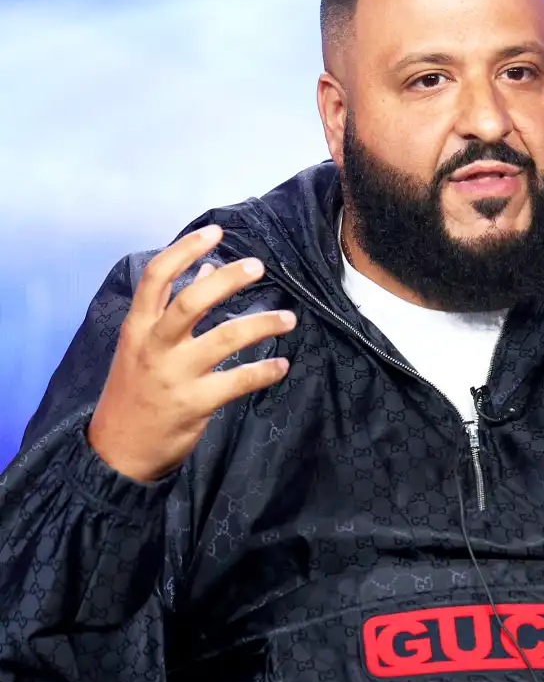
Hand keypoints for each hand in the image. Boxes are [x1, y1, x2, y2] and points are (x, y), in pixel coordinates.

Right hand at [87, 225, 295, 481]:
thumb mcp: (143, 346)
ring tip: (288, 318)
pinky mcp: (194, 404)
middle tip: (257, 266)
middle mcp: (154, 346)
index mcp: (138, 327)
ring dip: (261, 324)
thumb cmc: (135, 389)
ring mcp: (174, 376)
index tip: (215, 231)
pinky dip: (264, 371)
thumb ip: (172, 307)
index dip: (185, 249)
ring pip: (224, 339)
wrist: (118, 450)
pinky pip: (238, 382)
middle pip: (190, 302)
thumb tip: (205, 267)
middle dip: (227, 280)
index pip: (155, 277)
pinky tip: (282, 365)